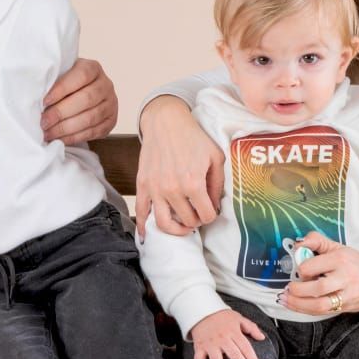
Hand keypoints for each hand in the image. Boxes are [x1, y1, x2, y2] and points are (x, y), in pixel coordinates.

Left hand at [41, 58, 117, 144]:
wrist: (81, 94)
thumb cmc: (66, 84)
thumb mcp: (61, 75)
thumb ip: (54, 81)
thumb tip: (36, 97)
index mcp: (93, 68)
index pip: (81, 76)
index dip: (62, 89)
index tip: (44, 101)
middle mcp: (105, 85)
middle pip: (86, 99)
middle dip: (61, 113)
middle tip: (43, 122)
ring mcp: (111, 104)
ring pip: (90, 118)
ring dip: (66, 128)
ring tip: (48, 133)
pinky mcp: (111, 121)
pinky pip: (93, 132)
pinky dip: (74, 137)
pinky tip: (59, 139)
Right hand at [135, 96, 223, 237]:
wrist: (166, 122)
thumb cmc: (193, 137)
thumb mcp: (215, 157)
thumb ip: (218, 184)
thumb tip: (215, 206)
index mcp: (193, 183)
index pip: (206, 215)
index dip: (211, 215)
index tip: (210, 209)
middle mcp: (173, 189)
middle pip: (187, 221)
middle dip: (196, 220)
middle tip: (198, 213)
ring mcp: (155, 189)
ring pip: (164, 224)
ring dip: (176, 230)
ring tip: (182, 226)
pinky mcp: (142, 185)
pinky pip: (140, 213)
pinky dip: (143, 228)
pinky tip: (147, 237)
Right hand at [188, 308, 267, 358]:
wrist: (201, 310)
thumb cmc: (221, 316)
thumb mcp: (238, 318)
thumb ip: (251, 327)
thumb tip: (262, 338)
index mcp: (233, 331)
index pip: (245, 346)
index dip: (252, 358)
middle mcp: (222, 338)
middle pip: (234, 355)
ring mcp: (210, 344)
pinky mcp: (199, 347)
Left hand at [280, 231, 358, 315]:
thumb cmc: (358, 264)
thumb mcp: (340, 248)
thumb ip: (318, 242)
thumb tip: (299, 243)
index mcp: (341, 259)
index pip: (314, 265)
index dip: (301, 268)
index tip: (297, 269)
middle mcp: (344, 277)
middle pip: (317, 287)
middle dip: (297, 289)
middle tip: (289, 287)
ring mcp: (346, 294)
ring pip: (319, 304)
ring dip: (298, 304)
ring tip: (286, 299)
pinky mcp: (345, 307)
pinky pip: (322, 312)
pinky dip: (305, 310)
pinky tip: (294, 305)